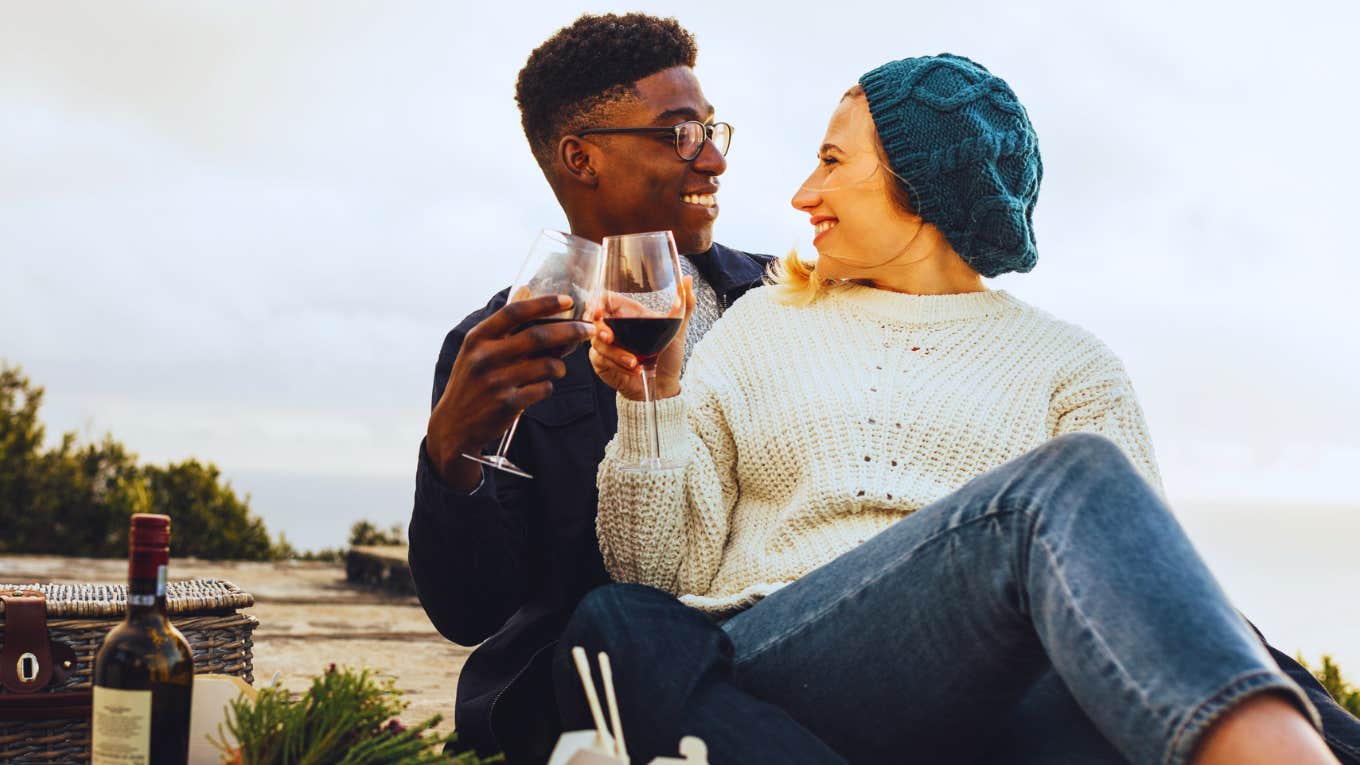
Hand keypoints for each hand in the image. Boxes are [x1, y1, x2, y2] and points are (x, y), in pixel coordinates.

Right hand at [426, 294, 594, 489]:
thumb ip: (502, 330)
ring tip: (557, 368)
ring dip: (560, 366)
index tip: (568, 300)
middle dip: (571, 331)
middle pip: (539, 336)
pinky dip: (548, 386)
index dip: (544, 303)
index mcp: (477, 338)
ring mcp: (496, 381)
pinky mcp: (508, 404)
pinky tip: (539, 388)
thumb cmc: (472, 383)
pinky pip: (544, 388)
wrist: (453, 426)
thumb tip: (532, 296)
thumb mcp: (476, 352)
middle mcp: (485, 357)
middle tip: (589, 330)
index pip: (514, 312)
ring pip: (547, 365)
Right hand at [589, 275, 693, 401]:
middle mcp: (614, 327)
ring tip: (634, 362)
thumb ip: (683, 305)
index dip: (596, 301)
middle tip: (609, 337)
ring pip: (597, 342)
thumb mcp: (677, 329)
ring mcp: (607, 345)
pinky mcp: (602, 363)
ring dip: (615, 353)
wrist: (664, 385)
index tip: (599, 309)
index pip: (604, 299)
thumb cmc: (668, 356)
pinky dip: (618, 365)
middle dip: (600, 329)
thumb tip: (687, 280)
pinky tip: (633, 369)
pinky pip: (601, 359)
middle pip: (594, 320)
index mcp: (628, 313)